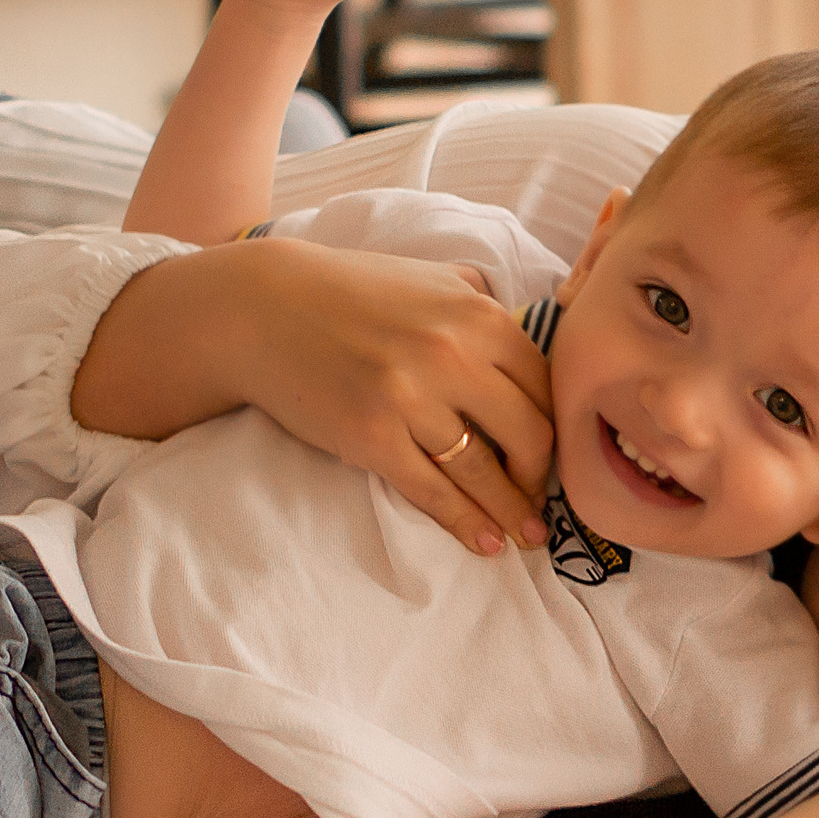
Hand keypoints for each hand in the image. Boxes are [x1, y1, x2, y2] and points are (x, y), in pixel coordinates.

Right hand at [232, 240, 553, 554]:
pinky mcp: (372, 436)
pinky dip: (463, 522)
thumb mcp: (427, 275)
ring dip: (510, 511)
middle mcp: (452, 354)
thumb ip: (477, 298)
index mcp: (477, 313)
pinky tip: (484, 542)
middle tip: (539, 501)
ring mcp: (411, 398)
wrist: (264, 311)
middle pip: (526, 434)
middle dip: (539, 477)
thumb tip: (520, 325)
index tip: (550, 455)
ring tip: (525, 536)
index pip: (543, 386)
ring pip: (481, 470)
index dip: (554, 428)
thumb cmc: (348, 293)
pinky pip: (432, 490)